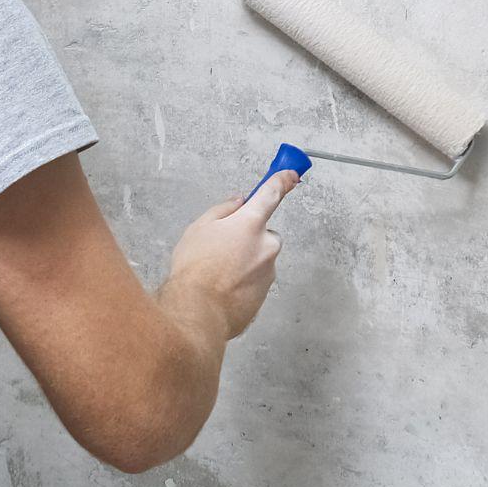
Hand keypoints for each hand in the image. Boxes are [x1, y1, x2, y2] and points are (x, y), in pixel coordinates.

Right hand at [160, 170, 298, 340]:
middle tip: (224, 247)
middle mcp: (266, 246)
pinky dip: (244, 281)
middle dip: (250, 237)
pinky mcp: (265, 294)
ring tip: (219, 272)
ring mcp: (268, 271)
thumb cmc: (195, 269)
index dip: (282, 180)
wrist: (198, 312)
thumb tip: (237, 204)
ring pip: (260, 258)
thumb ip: (223, 210)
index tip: (291, 174)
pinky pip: (256, 280)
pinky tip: (223, 287)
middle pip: (264, 233)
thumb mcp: (199, 228)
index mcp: (251, 223)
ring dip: (246, 261)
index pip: (272, 194)